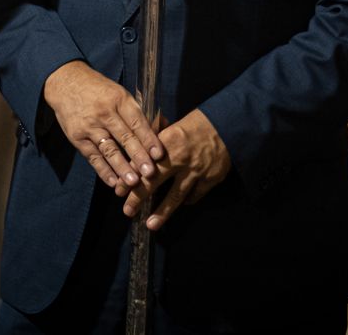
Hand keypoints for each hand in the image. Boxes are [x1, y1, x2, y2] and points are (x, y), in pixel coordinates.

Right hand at [42, 60, 162, 188]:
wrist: (66, 83)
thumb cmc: (99, 90)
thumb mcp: (119, 93)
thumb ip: (137, 112)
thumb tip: (162, 126)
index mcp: (120, 100)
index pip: (137, 122)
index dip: (149, 139)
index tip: (159, 154)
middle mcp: (105, 113)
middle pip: (125, 137)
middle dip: (138, 156)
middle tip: (150, 173)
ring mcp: (90, 126)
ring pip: (109, 149)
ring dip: (122, 167)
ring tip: (133, 182)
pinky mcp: (77, 137)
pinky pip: (92, 156)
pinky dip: (103, 170)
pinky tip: (113, 181)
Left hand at [119, 109, 230, 230]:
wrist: (228, 125)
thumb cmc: (198, 124)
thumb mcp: (174, 126)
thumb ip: (157, 139)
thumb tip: (137, 148)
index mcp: (168, 142)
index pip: (143, 163)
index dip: (129, 177)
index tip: (119, 190)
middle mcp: (181, 159)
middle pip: (155, 181)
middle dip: (138, 197)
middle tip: (127, 211)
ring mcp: (196, 172)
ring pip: (175, 196)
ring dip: (162, 212)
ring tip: (151, 225)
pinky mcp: (210, 179)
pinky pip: (195, 195)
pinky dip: (187, 200)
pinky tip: (181, 204)